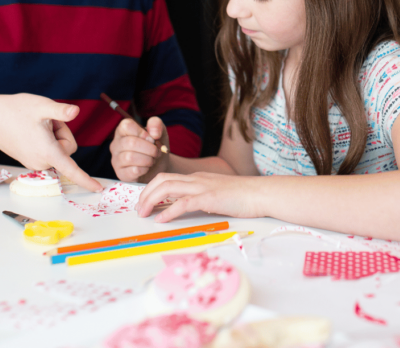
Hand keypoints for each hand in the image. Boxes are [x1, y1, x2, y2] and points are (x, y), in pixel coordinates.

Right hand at [0, 94, 101, 191]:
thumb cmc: (15, 110)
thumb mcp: (41, 106)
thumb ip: (60, 111)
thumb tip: (76, 111)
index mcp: (48, 152)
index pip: (72, 170)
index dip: (86, 180)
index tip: (99, 188)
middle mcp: (42, 162)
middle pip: (68, 148)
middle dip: (61, 132)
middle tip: (44, 121)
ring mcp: (35, 163)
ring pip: (58, 149)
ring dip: (53, 135)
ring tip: (35, 125)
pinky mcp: (30, 160)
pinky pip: (49, 150)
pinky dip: (46, 139)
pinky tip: (31, 130)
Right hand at [110, 117, 169, 182]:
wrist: (159, 165)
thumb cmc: (155, 145)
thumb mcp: (159, 130)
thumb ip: (156, 124)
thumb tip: (154, 133)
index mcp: (123, 131)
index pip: (126, 126)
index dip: (143, 133)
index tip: (152, 139)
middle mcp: (116, 144)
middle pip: (131, 143)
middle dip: (150, 148)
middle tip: (157, 152)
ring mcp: (116, 160)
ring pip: (130, 157)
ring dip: (148, 159)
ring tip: (153, 159)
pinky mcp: (121, 174)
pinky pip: (133, 171)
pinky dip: (144, 169)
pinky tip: (147, 168)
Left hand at [136, 171, 264, 222]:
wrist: (260, 193)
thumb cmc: (242, 197)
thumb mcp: (216, 195)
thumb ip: (201, 198)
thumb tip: (186, 209)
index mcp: (197, 178)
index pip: (167, 178)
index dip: (151, 189)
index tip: (144, 203)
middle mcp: (196, 179)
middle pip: (162, 180)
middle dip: (145, 194)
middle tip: (139, 210)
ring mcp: (202, 187)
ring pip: (167, 187)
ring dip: (151, 200)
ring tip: (144, 214)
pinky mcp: (209, 198)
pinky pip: (183, 203)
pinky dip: (168, 211)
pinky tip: (160, 220)